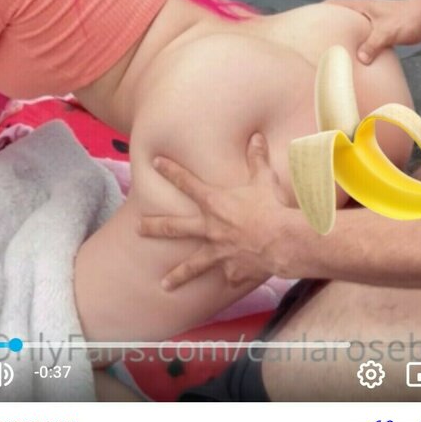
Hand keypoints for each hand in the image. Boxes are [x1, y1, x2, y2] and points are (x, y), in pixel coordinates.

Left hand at [138, 134, 292, 290]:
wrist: (282, 241)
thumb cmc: (271, 206)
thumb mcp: (264, 179)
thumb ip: (257, 158)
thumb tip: (256, 136)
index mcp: (215, 203)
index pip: (187, 182)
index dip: (170, 170)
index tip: (154, 163)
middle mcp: (210, 228)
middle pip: (174, 227)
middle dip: (154, 227)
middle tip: (138, 228)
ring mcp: (218, 252)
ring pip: (192, 265)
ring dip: (177, 276)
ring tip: (164, 285)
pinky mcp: (232, 271)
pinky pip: (229, 276)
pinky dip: (231, 277)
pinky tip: (232, 279)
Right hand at [325, 0, 420, 64]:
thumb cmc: (408, 18)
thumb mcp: (387, 31)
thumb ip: (372, 44)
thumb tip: (360, 59)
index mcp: (360, 6)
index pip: (334, 4)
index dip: (320, 11)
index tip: (307, 21)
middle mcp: (364, 11)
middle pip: (340, 16)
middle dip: (329, 26)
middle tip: (316, 42)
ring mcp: (373, 20)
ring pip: (352, 27)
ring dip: (344, 37)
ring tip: (333, 51)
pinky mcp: (381, 29)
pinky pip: (363, 36)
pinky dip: (357, 44)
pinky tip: (355, 57)